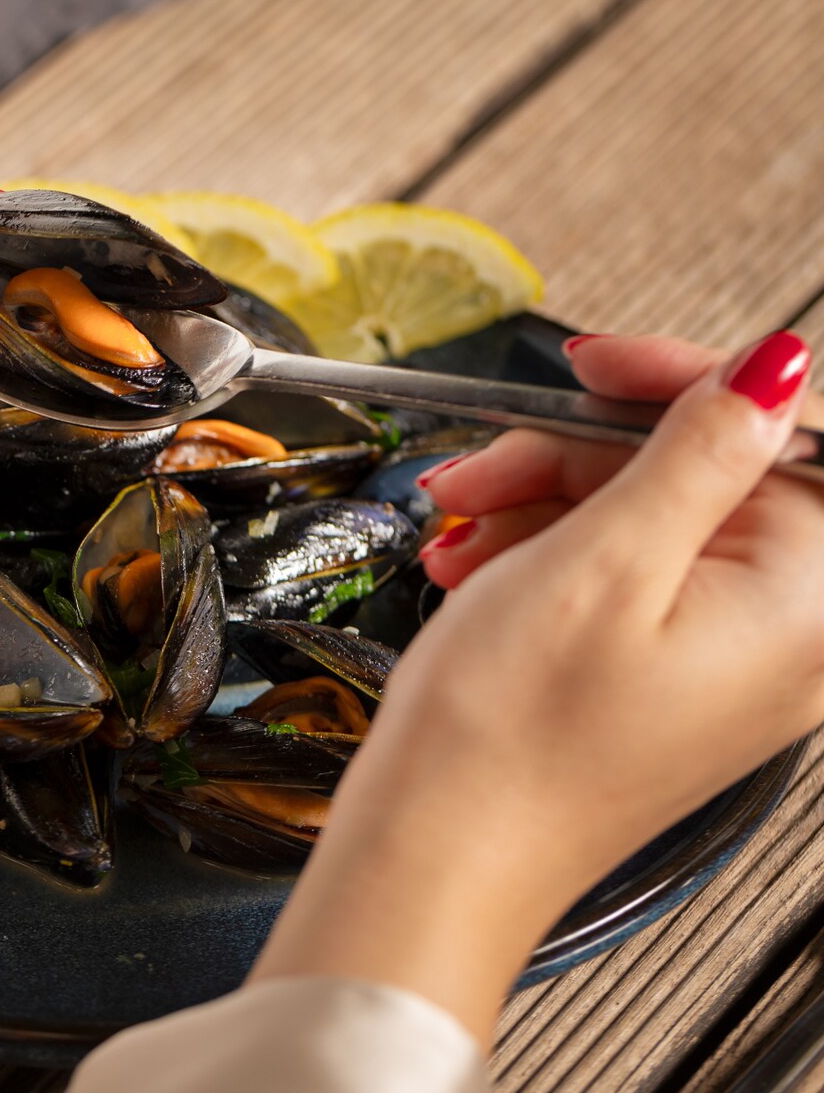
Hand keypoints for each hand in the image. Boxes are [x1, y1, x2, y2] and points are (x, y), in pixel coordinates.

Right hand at [252, 331, 822, 1040]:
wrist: (437, 859)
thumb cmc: (506, 743)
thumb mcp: (598, 562)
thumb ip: (697, 454)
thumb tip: (773, 369)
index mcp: (805, 606)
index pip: (784, 435)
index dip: (686, 382)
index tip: (595, 365)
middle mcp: (788, 638)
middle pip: (707, 476)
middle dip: (582, 454)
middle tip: (487, 468)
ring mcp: (728, 663)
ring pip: (652, 519)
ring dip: (546, 502)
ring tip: (461, 529)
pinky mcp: (671, 680)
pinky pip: (627, 578)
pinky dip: (546, 555)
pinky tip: (479, 567)